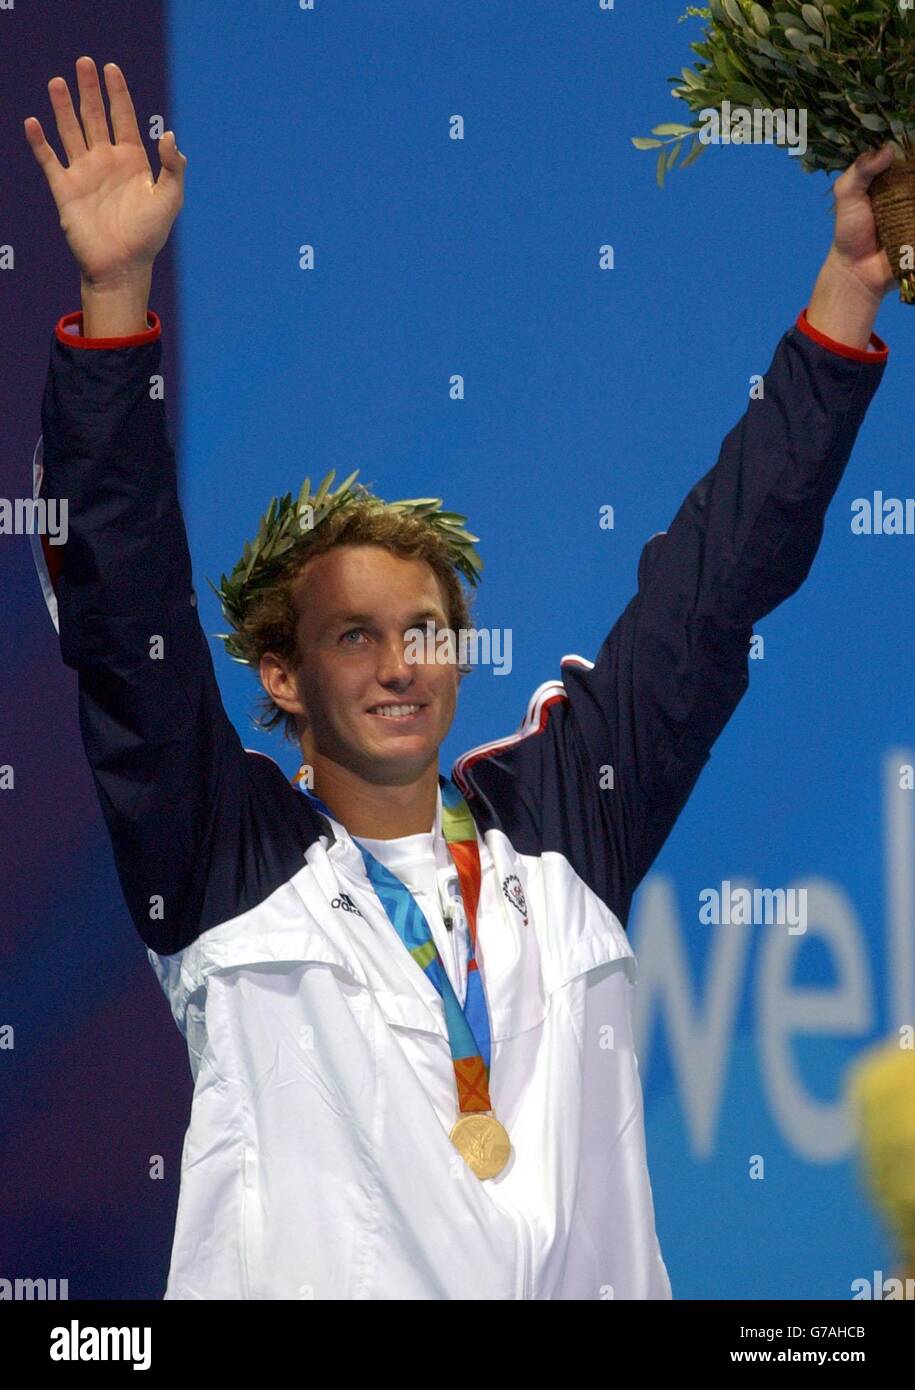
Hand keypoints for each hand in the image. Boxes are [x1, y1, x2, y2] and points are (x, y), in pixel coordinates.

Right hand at [23, 56, 185, 286]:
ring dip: (63, 107)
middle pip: (95, 116)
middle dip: (90, 90)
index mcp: (133, 161)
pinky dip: (40, 142)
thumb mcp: (170, 199)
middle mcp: (106, 161)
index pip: (124, 118)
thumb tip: (168, 133)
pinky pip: (49, 160)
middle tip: (84, 62)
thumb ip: (173, 166)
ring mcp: (84, 173)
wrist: (122, 267)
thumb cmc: (148, 236)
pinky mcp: (65, 189)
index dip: (118, 93)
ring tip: (57, 81)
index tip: (111, 68)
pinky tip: (33, 122)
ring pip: (71, 131)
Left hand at [827, 143, 898, 301]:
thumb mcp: (847, 194)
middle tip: (901, 193)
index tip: (914, 144)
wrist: (857, 270)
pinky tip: (913, 220)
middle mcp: (910, 190)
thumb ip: (861, 170)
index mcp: (893, 177)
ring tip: (899, 211)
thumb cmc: (850, 230)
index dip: (912, 149)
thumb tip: (888, 150)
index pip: (909, 156)